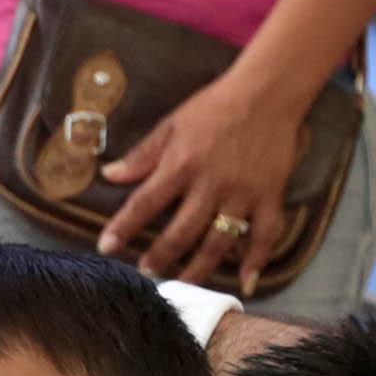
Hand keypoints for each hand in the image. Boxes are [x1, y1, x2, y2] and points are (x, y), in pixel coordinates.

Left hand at [97, 71, 306, 291]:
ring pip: (219, 242)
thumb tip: (108, 175)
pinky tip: (247, 282)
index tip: (106, 247)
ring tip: (182, 284)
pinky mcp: (270, 195)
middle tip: (146, 273)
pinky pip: (266, 234)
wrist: (267, 92)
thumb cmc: (214, 106)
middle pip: (182, 232)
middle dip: (161, 257)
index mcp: (181, 164)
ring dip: (199, 268)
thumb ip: (142, 155)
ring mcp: (242, 193)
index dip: (124, 227)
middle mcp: (211, 184)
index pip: (145, 202)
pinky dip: (258, 260)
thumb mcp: (172, 124)